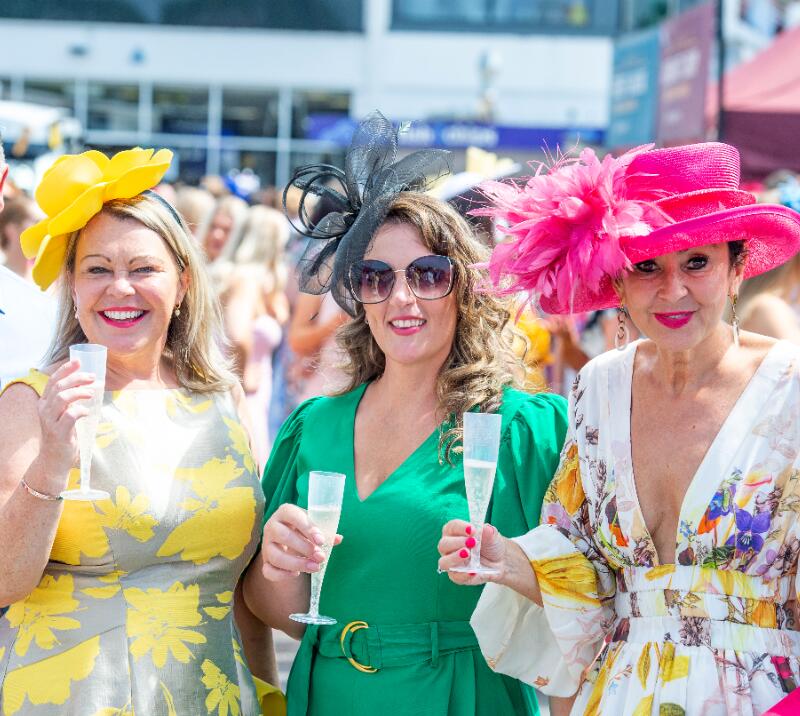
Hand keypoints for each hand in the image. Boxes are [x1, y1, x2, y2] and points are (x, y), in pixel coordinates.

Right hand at [37, 360, 95, 476]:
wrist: (54, 460)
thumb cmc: (63, 435)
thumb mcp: (64, 415)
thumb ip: (71, 402)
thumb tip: (89, 387)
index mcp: (45, 403)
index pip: (53, 381)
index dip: (65, 370)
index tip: (78, 361)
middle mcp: (44, 410)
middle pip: (59, 386)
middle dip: (76, 378)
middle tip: (92, 377)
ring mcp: (50, 421)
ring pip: (62, 398)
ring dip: (79, 392)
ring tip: (91, 393)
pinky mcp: (59, 432)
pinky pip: (70, 415)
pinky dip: (81, 410)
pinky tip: (88, 412)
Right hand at [260, 503, 342, 580]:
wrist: (287, 541)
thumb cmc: (303, 529)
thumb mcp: (313, 527)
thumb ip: (325, 532)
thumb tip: (338, 539)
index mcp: (285, 512)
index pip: (293, 516)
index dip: (307, 528)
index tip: (321, 541)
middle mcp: (272, 526)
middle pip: (284, 536)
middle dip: (304, 548)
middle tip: (321, 557)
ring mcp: (266, 545)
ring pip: (276, 556)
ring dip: (296, 563)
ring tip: (314, 567)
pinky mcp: (265, 561)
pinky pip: (268, 570)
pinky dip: (282, 574)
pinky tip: (296, 574)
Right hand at [437, 519, 507, 585]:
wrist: (500, 562)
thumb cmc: (491, 545)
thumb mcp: (492, 536)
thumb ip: (488, 531)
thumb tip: (486, 529)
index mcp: (454, 532)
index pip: (451, 527)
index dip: (460, 527)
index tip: (472, 530)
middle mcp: (449, 547)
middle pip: (444, 544)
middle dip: (457, 542)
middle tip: (472, 542)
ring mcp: (451, 563)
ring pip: (444, 562)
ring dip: (454, 558)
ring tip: (468, 554)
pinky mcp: (457, 576)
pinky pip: (455, 577)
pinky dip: (464, 574)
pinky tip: (473, 571)